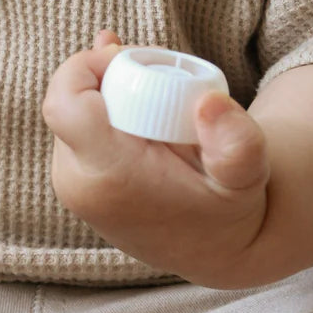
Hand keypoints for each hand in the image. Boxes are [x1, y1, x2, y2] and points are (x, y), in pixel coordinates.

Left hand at [43, 30, 270, 286]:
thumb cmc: (228, 211)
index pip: (65, 101)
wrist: (212, 251)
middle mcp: (79, 183)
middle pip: (69, 99)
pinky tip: (130, 96)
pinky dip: (102, 108)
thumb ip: (236, 141)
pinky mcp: (73, 182)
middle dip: (106, 74)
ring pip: (71, 110)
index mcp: (111, 176)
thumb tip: (208, 103)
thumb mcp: (248, 178)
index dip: (89, 65)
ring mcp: (71, 185)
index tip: (136, 61)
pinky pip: (74, 128)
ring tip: (153, 92)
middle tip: (156, 72)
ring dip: (107, 91)